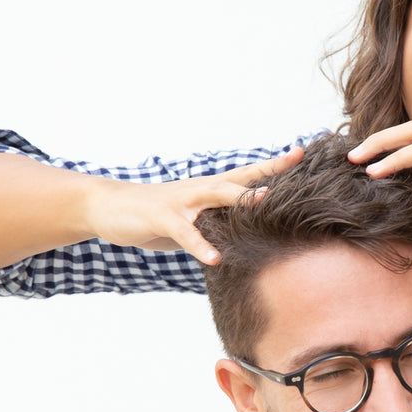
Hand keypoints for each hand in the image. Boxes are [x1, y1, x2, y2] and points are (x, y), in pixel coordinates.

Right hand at [88, 147, 303, 263]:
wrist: (110, 207)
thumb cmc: (158, 215)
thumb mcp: (194, 220)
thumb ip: (220, 225)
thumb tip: (250, 239)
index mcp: (209, 190)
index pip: (247, 174)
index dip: (274, 165)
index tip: (301, 154)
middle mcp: (200, 190)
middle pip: (238, 180)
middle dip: (267, 173)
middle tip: (295, 164)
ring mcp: (181, 202)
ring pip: (215, 197)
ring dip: (240, 201)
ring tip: (264, 205)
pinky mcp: (162, 218)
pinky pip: (185, 233)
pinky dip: (201, 245)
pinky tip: (215, 258)